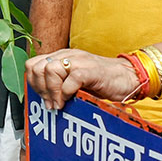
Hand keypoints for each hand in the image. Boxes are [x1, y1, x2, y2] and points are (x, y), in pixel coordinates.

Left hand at [24, 49, 140, 110]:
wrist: (129, 77)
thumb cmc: (103, 83)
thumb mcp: (74, 83)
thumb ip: (58, 85)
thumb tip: (42, 101)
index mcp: (62, 57)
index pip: (32, 65)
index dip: (33, 83)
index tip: (44, 99)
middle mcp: (68, 56)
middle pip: (37, 67)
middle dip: (40, 89)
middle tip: (51, 103)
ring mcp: (80, 61)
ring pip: (50, 70)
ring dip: (52, 91)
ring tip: (60, 104)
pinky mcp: (91, 70)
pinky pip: (71, 78)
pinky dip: (67, 93)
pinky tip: (71, 100)